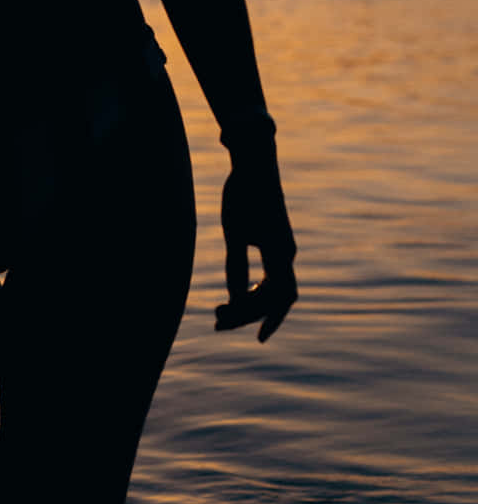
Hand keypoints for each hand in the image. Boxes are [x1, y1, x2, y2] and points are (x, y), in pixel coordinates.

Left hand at [216, 150, 296, 343]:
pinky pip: (271, 277)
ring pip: (272, 288)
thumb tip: (233, 300)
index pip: (281, 297)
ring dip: (249, 302)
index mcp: (280, 252)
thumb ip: (235, 266)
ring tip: (220, 311)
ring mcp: (284, 249)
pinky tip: (236, 296)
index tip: (257, 339)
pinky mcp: (277, 243)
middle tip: (217, 322)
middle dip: (247, 313)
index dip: (272, 320)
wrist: (255, 164)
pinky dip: (254, 290)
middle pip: (274, 297)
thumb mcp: (233, 232)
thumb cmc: (242, 196)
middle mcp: (287, 253)